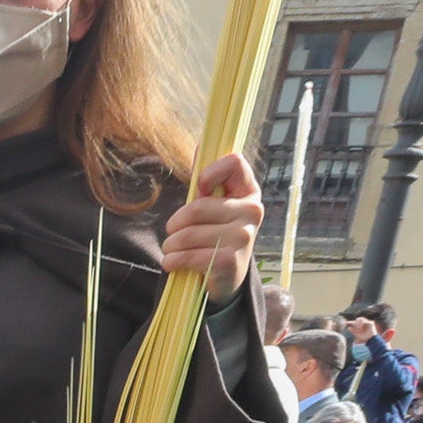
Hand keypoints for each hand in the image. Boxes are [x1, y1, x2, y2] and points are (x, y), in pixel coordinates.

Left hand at [159, 150, 261, 295]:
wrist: (227, 276)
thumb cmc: (216, 235)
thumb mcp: (213, 206)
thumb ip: (206, 182)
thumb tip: (200, 146)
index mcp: (249, 191)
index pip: (235, 162)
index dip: (210, 172)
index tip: (199, 189)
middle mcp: (252, 211)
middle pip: (199, 207)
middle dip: (175, 223)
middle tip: (171, 233)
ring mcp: (244, 236)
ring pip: (190, 234)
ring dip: (171, 245)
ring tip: (170, 250)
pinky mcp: (231, 260)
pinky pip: (191, 256)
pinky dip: (174, 260)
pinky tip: (171, 262)